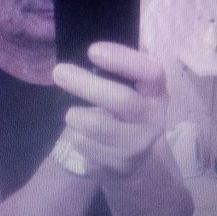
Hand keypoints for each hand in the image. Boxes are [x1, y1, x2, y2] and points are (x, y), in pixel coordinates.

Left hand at [52, 42, 167, 176]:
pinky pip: (83, 144)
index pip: (150, 72)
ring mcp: (136, 145)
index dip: (123, 59)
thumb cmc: (127, 113)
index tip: (92, 51)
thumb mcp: (134, 90)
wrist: (136, 163)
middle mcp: (152, 119)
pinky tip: (85, 136)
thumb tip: (95, 49)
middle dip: (86, 84)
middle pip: (121, 100)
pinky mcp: (116, 166)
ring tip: (74, 114)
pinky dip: (76, 135)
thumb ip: (122, 69)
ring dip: (75, 115)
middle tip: (59, 71)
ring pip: (94, 125)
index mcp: (157, 93)